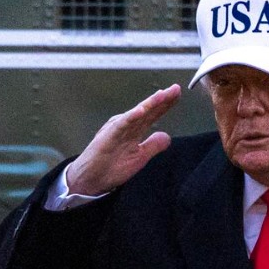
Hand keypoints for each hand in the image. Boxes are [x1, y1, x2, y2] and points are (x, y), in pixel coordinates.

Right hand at [64, 85, 180, 196]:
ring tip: (162, 95)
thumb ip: (153, 146)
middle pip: (147, 110)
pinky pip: (121, 124)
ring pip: (136, 114)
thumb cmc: (110, 168)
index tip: (177, 95)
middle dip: (162, 99)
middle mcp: (127, 126)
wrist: (91, 180)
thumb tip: (167, 137)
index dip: (165, 105)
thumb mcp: (139, 157)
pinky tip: (141, 110)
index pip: (152, 115)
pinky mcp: (108, 136)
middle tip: (175, 88)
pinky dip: (131, 116)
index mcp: (134, 130)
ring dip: (149, 104)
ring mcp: (117, 129)